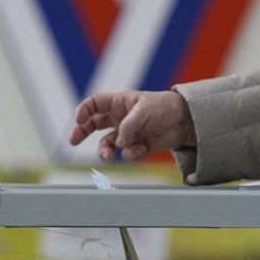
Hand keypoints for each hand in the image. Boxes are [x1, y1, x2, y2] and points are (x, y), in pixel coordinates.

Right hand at [68, 90, 195, 161]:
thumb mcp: (144, 110)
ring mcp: (127, 133)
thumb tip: (119, 143)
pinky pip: (126, 153)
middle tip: (73, 140)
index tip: (80, 120)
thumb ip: (128, 126)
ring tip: (108, 156)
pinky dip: (131, 154)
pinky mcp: (137, 146)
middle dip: (81, 132)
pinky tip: (141, 150)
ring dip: (105, 151)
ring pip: (107, 144)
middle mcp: (120, 118)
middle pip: (93, 124)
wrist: (185, 120)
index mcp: (119, 102)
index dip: (84, 111)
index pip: (94, 104)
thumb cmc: (164, 107)